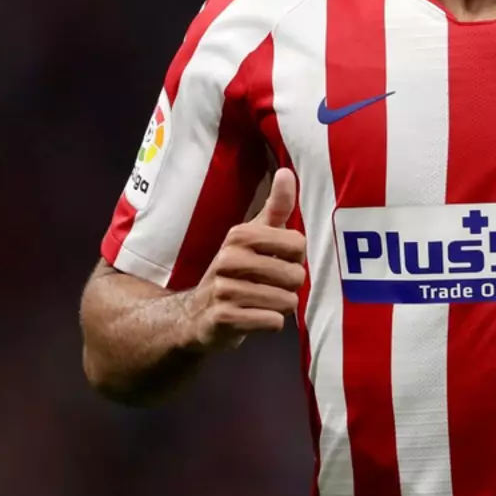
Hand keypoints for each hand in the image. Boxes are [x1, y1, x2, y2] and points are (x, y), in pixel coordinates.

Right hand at [182, 168, 306, 351]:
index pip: (298, 244)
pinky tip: (253, 317)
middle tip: (269, 286)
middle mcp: (229, 259)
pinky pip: (271, 322)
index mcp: (240, 235)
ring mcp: (223, 289)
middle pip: (295, 275)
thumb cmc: (237, 271)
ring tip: (261, 302)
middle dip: (290, 287)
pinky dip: (270, 323)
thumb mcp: (254, 236)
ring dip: (280, 307)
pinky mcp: (223, 318)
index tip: (278, 261)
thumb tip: (287, 172)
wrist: (197, 314)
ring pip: (286, 302)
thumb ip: (276, 207)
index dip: (296, 258)